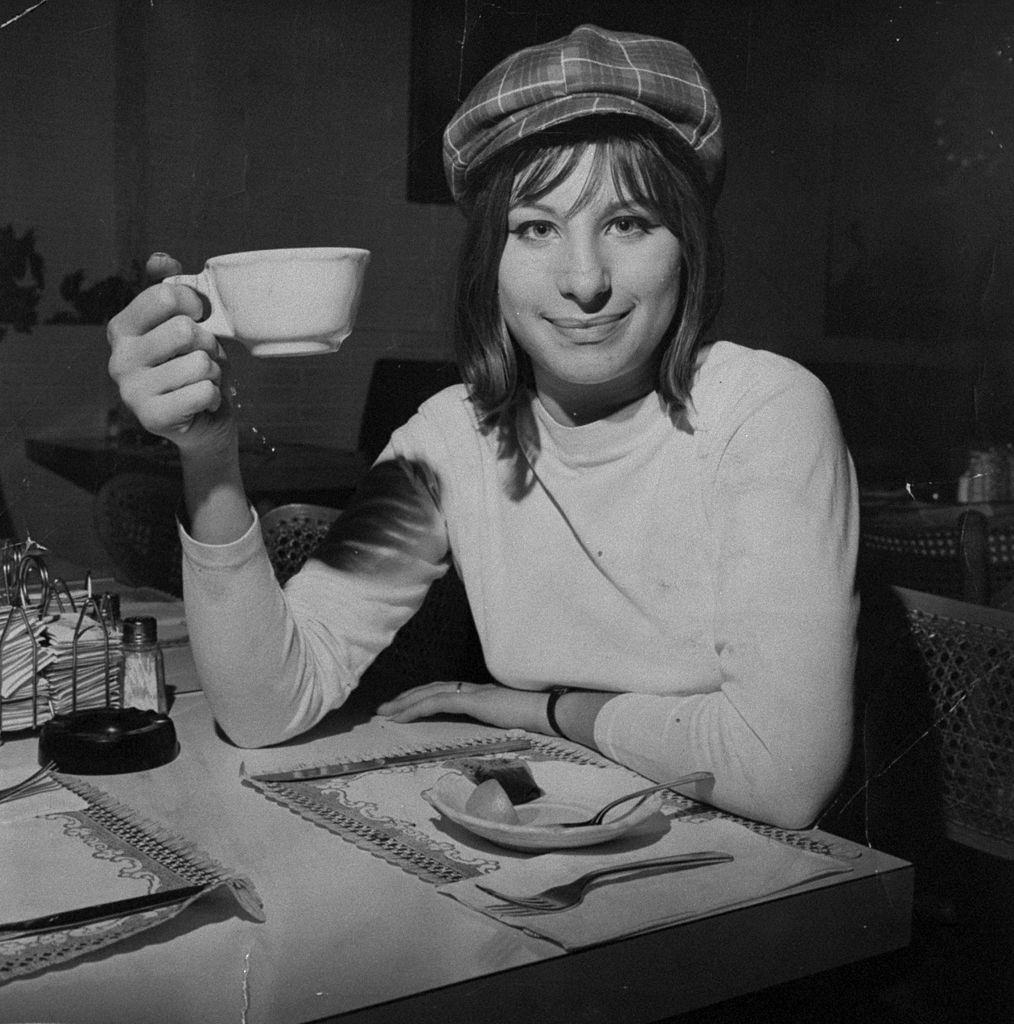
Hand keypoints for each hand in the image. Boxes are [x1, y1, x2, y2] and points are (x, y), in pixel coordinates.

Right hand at [107, 253, 235, 454]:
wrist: (204, 423)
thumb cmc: (194, 368)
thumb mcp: (185, 324)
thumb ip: (170, 290)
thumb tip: (159, 259)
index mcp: (122, 329)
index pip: (165, 296)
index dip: (195, 306)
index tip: (198, 319)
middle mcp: (119, 358)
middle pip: (185, 330)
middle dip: (209, 345)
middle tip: (203, 360)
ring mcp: (131, 391)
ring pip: (201, 363)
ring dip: (215, 374)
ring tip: (202, 383)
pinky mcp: (152, 417)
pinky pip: (205, 391)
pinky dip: (215, 397)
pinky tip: (201, 404)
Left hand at [377, 681, 551, 733]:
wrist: (554, 712)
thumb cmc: (539, 722)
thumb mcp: (511, 724)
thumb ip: (496, 725)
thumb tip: (488, 738)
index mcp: (483, 694)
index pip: (446, 691)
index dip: (423, 697)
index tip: (405, 706)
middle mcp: (475, 689)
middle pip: (432, 689)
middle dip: (407, 698)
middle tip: (385, 709)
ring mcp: (475, 692)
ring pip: (430, 693)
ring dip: (405, 703)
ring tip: (386, 713)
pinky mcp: (475, 700)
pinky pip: (439, 702)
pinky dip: (418, 708)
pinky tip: (403, 716)